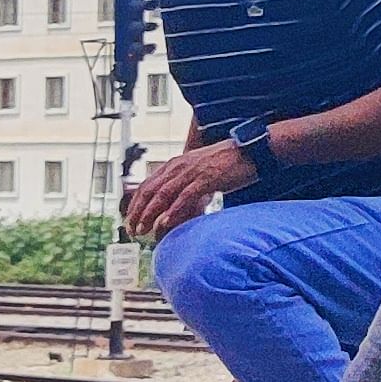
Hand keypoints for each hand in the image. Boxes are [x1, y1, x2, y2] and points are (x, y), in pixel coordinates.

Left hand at [121, 139, 259, 238]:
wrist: (250, 151)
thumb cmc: (227, 163)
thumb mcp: (199, 171)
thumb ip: (185, 184)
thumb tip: (175, 203)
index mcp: (175, 164)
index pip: (147, 185)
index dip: (135, 204)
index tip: (130, 220)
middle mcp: (178, 166)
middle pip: (150, 191)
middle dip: (137, 212)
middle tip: (132, 230)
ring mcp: (192, 172)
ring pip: (162, 194)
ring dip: (150, 214)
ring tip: (143, 230)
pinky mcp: (206, 178)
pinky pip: (185, 196)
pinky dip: (173, 210)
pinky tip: (166, 222)